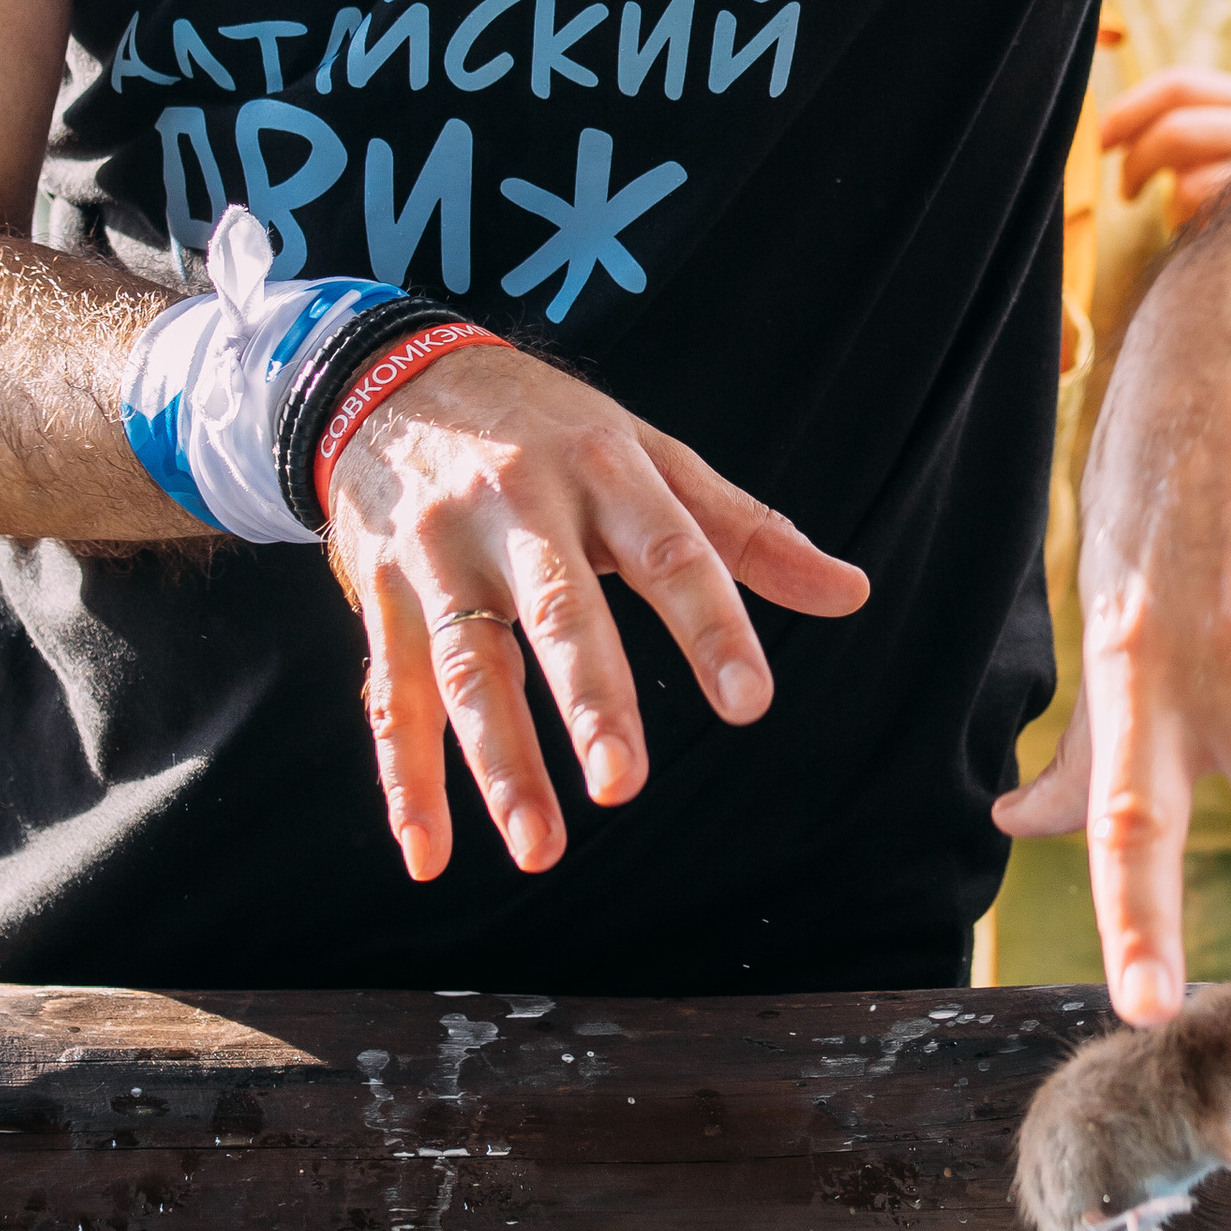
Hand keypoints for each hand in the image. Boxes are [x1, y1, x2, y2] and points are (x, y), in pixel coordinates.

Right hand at [327, 345, 868, 883]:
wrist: (391, 376)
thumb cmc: (548, 430)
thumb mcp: (650, 454)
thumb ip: (745, 533)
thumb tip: (851, 594)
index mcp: (603, 471)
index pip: (668, 550)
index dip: (710, 625)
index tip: (749, 702)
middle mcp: (517, 509)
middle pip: (556, 610)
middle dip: (589, 698)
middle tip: (622, 786)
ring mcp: (439, 554)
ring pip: (467, 665)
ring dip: (499, 763)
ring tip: (538, 848)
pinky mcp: (379, 595)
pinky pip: (391, 694)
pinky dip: (405, 780)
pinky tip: (427, 854)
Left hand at [1099, 68, 1230, 226]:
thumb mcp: (1214, 154)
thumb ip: (1178, 131)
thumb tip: (1102, 129)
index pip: (1179, 84)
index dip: (1127, 109)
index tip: (1097, 138)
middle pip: (1176, 123)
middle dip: (1134, 156)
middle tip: (1123, 190)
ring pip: (1186, 165)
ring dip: (1164, 193)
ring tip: (1172, 213)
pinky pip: (1199, 197)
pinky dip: (1186, 218)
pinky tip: (1205, 230)